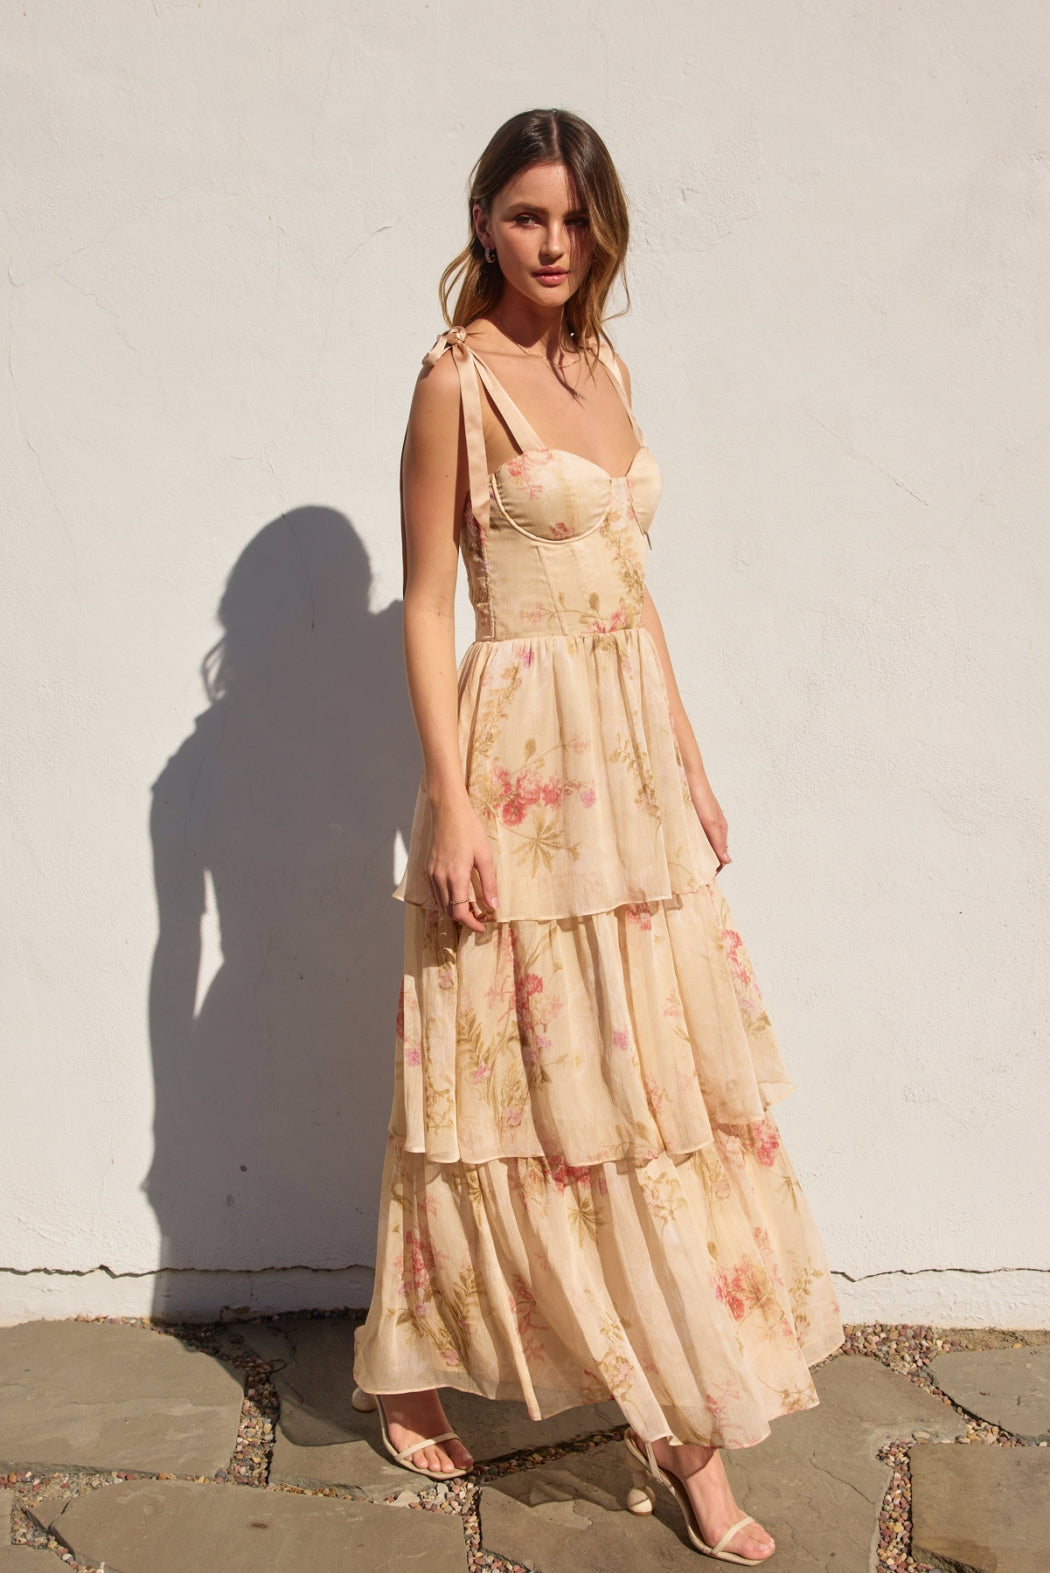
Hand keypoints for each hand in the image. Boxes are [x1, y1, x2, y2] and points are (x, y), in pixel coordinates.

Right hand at [426, 797, 499, 932]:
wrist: (448, 811)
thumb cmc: (469, 830)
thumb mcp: (485, 856)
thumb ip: (489, 883)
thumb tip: (494, 906)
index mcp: (455, 877)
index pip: (459, 913)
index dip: (471, 924)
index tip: (482, 927)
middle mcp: (440, 878)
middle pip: (449, 911)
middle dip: (464, 919)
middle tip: (480, 917)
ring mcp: (432, 873)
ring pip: (441, 904)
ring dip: (454, 910)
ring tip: (471, 906)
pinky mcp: (428, 868)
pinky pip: (435, 892)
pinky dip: (446, 899)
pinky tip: (458, 894)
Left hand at [686, 772, 730, 872]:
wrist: (683, 774)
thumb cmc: (700, 797)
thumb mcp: (710, 822)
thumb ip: (718, 842)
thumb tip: (727, 861)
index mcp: (720, 831)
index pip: (719, 858)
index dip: (712, 869)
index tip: (700, 880)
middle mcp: (711, 829)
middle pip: (708, 853)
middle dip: (700, 864)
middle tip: (687, 876)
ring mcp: (699, 824)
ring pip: (697, 845)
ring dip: (691, 855)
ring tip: (679, 866)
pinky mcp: (688, 819)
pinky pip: (687, 836)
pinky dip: (683, 844)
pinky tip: (674, 849)